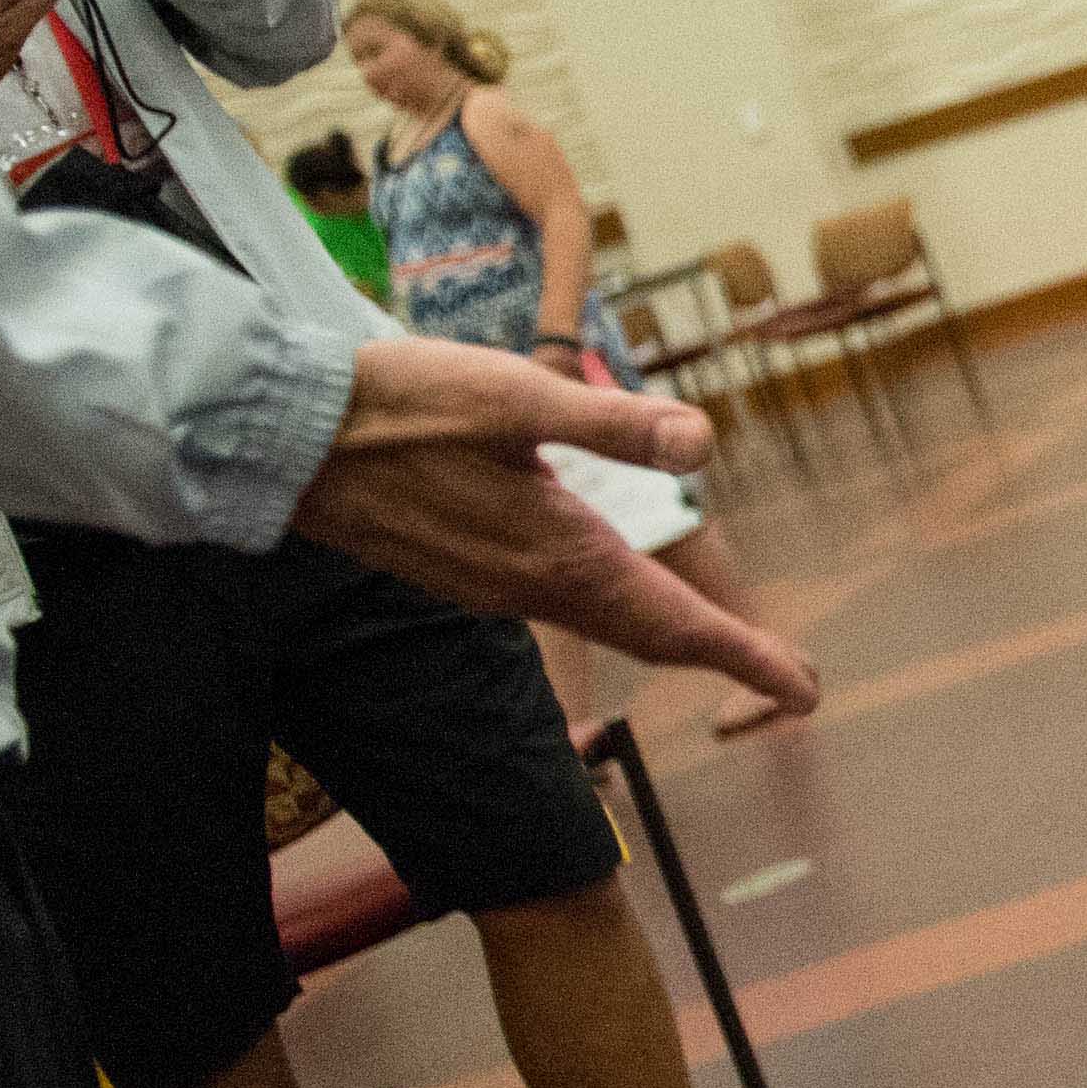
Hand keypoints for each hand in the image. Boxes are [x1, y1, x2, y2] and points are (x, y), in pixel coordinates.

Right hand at [288, 337, 819, 711]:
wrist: (279, 437)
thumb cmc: (399, 405)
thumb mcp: (516, 395)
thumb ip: (613, 423)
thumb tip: (704, 445)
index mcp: (558, 554)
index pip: (672, 622)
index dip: (746, 658)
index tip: (807, 692)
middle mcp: (529, 587)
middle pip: (648, 635)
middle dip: (727, 658)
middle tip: (794, 683)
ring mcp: (491, 586)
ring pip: (604, 624)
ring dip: (672, 639)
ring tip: (731, 649)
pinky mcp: (460, 572)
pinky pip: (559, 608)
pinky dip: (612, 614)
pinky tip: (617, 598)